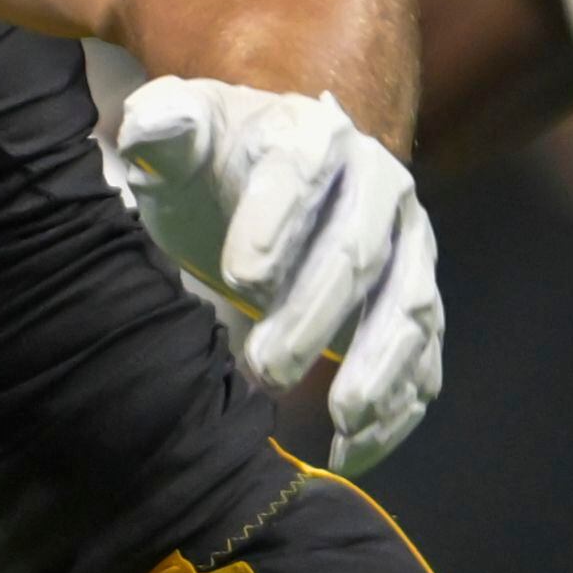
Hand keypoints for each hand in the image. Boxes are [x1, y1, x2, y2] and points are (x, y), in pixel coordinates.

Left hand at [110, 76, 444, 468]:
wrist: (270, 169)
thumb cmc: (213, 156)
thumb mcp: (178, 130)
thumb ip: (163, 123)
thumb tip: (150, 123)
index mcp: (315, 137)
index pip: (299, 176)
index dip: (274, 223)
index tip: (238, 277)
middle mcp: (379, 188)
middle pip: (357, 254)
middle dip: (314, 315)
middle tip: (263, 368)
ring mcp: (409, 248)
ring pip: (409, 309)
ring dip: (379, 367)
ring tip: (342, 417)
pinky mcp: (414, 301)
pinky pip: (423, 358)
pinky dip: (399, 406)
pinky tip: (355, 448)